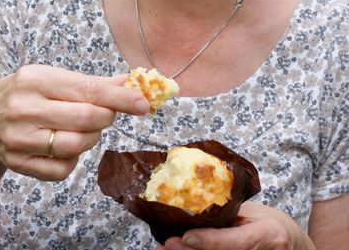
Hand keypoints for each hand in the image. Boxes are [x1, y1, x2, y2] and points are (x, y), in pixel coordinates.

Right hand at [0, 64, 149, 180]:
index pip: (88, 90)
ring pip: (77, 145)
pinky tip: (65, 144)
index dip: (120, 98)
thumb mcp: (50, 77)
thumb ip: (88, 82)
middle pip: (86, 119)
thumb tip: (127, 83)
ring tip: (85, 127)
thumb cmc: (24, 94)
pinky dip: (74, 158)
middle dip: (107, 117)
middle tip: (107, 113)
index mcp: (35, 79)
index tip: (144, 103)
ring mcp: (19, 139)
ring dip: (92, 137)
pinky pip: (63, 168)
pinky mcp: (19, 164)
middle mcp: (24, 109)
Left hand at [156, 201, 314, 249]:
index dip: (210, 242)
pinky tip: (180, 249)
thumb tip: (193, 208)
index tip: (185, 237)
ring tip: (163, 249)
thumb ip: (229, 215)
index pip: (237, 242)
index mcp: (268, 234)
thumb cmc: (270, 223)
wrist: (291, 245)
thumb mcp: (254, 214)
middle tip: (165, 245)